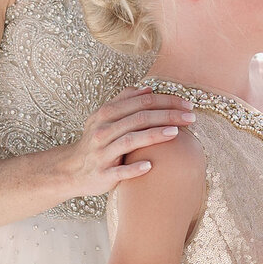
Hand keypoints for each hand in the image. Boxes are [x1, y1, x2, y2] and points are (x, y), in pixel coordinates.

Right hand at [56, 87, 192, 198]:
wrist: (71, 170)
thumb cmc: (95, 142)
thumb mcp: (103, 118)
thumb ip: (123, 101)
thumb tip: (147, 88)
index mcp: (106, 114)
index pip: (141, 102)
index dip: (166, 101)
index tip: (188, 104)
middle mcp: (103, 131)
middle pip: (138, 118)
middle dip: (167, 115)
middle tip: (191, 117)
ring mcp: (102, 153)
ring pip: (129, 141)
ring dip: (153, 136)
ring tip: (175, 133)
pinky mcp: (102, 174)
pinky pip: (119, 171)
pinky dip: (134, 169)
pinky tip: (150, 166)